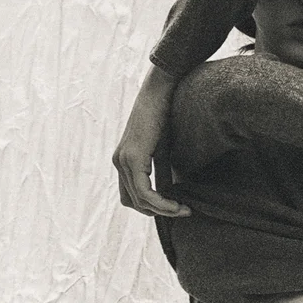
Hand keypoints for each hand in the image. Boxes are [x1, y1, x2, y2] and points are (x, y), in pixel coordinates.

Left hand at [112, 65, 191, 218]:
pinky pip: (144, 192)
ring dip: (163, 210)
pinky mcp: (133, 158)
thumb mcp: (163, 152)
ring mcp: (123, 160)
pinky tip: (177, 203)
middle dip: (159, 212)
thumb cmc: (165, 115)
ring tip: (184, 208)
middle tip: (184, 211)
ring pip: (140, 200)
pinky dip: (161, 202)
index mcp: (122, 160)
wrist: (162, 90)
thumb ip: (162, 174)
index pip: (131, 197)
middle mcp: (118, 162)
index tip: (175, 207)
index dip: (152, 207)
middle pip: (135, 203)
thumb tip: (170, 195)